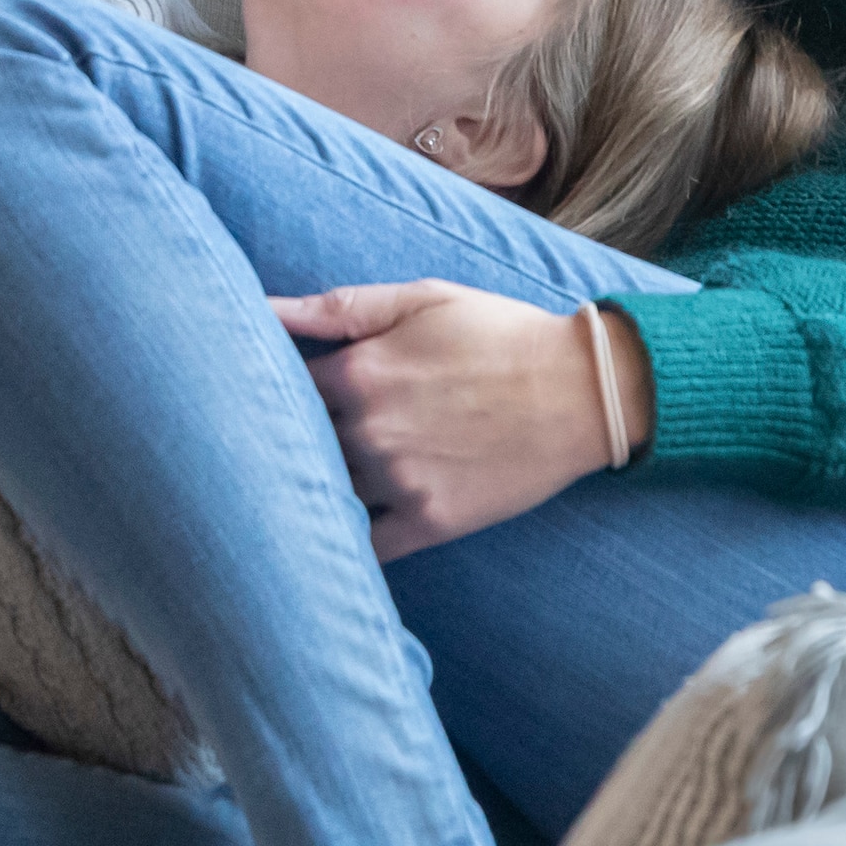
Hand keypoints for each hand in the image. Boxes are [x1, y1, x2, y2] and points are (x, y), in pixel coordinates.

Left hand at [276, 282, 644, 555]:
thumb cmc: (501, 334)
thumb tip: (261, 305)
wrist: (583, 390)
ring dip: (310, 489)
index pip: (278, 385)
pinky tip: (332, 534)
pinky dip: (345, 542)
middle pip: (294, 443)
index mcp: (360, 371)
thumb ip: (338, 307)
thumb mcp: (422, 299)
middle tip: (267, 445)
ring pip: (324, 494)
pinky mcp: (430, 521)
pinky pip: (365, 546)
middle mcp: (370, 429)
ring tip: (296, 487)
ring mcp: (399, 480)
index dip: (269, 388)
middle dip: (285, 440)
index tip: (266, 392)